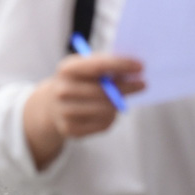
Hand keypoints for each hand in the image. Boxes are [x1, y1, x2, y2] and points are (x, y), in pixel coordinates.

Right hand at [20, 52, 143, 169]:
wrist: (52, 105)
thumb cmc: (78, 81)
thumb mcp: (86, 67)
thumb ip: (107, 66)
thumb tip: (135, 71)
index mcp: (66, 68)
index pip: (98, 66)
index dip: (121, 65)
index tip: (141, 66)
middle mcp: (62, 90)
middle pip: (104, 91)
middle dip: (127, 87)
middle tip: (143, 84)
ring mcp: (64, 112)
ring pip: (106, 109)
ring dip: (118, 103)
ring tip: (119, 99)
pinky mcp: (70, 130)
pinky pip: (103, 124)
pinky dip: (111, 117)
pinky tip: (107, 111)